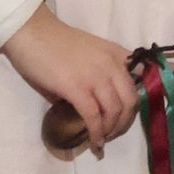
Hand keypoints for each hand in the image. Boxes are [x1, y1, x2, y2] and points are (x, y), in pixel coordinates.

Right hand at [3, 5, 136, 153]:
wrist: (33, 32)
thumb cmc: (57, 43)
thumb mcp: (92, 53)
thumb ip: (101, 74)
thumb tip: (99, 102)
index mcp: (117, 54)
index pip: (141, 79)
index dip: (137, 100)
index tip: (128, 114)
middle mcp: (112, 64)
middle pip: (131, 100)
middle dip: (125, 122)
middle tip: (113, 132)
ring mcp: (95, 76)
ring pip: (115, 110)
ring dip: (110, 130)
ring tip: (102, 139)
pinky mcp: (76, 88)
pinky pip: (93, 116)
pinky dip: (96, 132)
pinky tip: (93, 141)